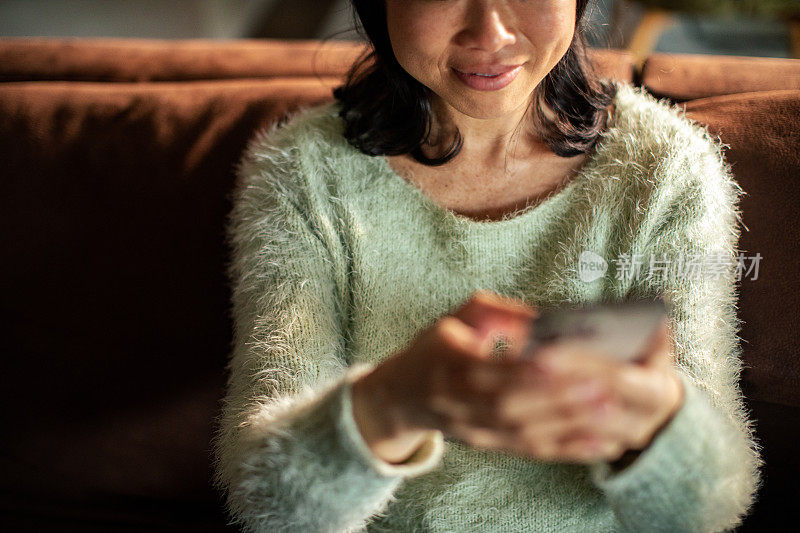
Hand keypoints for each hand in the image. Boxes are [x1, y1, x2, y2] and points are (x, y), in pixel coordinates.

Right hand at [352, 291, 683, 465]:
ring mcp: (475, 428)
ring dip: (570, 427)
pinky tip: (600, 444)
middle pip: (514, 405)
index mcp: (450, 363)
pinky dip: (568, 449)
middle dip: (559, 399)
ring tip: (611, 415)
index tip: (561, 360)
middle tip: (604, 388)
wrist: (402, 394)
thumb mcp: (460, 316)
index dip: (525, 369)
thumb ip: (502, 313)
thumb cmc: (437, 346)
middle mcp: (461, 401)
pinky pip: (531, 451)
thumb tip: (548, 319)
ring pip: (526, 433)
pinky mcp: (490, 445)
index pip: (492, 369)